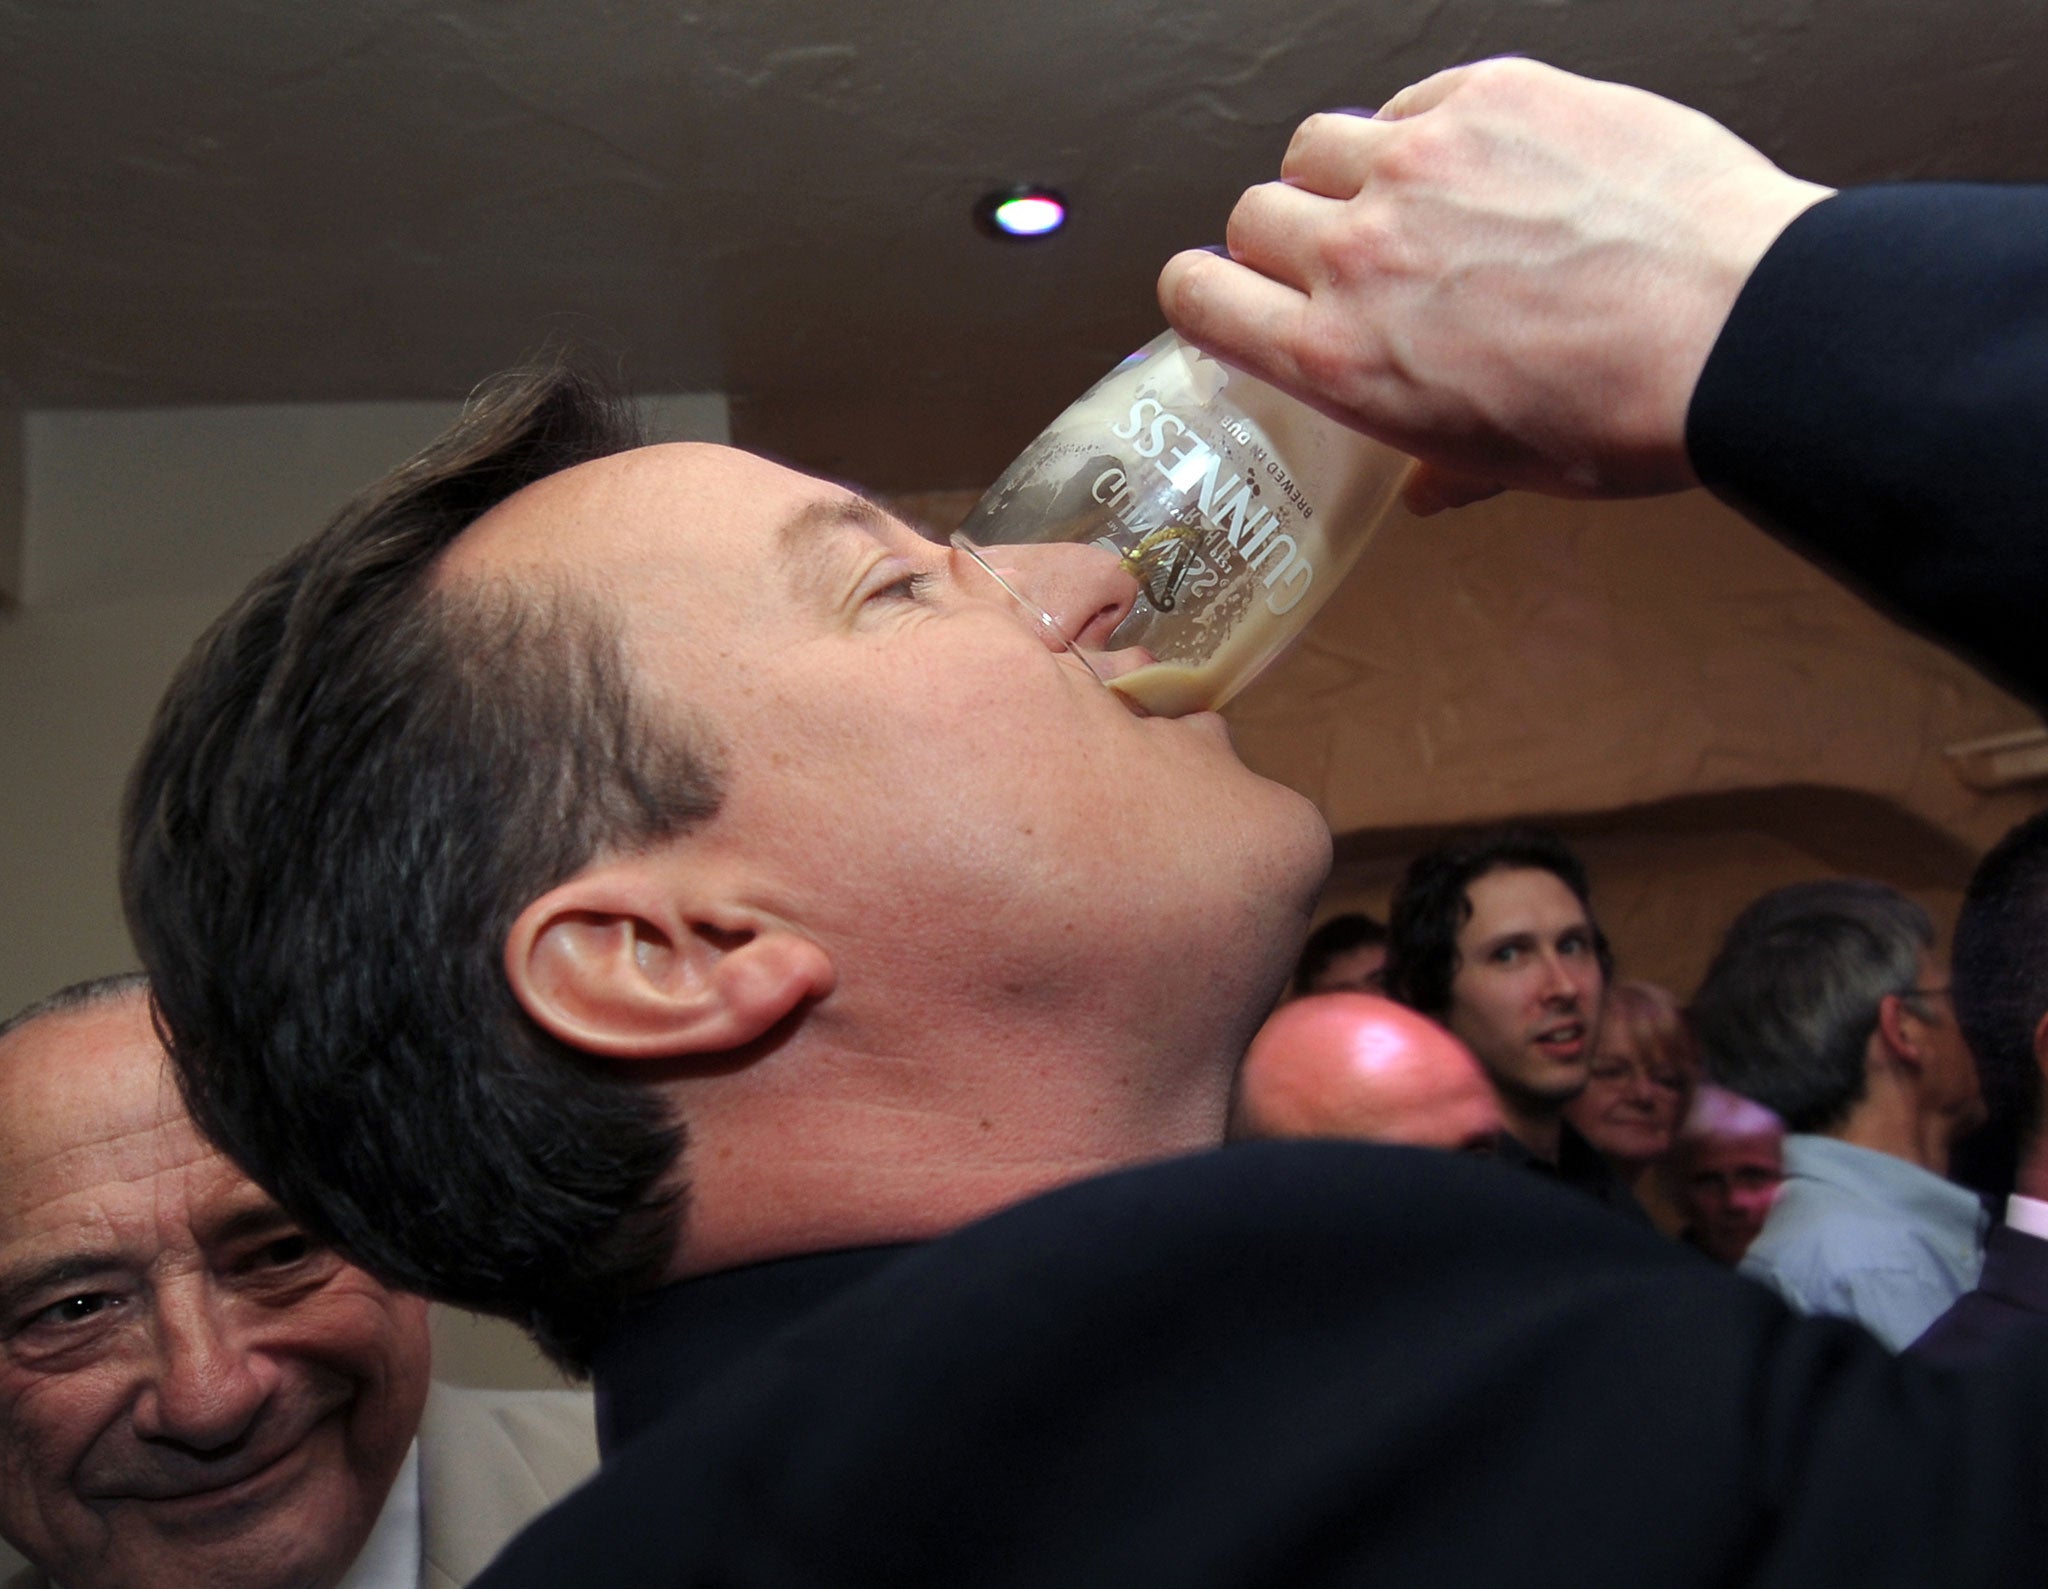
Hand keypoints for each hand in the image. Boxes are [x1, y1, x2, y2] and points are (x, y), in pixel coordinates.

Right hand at [1158, 59, 1832, 510]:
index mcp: (1342, 359)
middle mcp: (1359, 254)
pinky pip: (1413, 99)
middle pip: (1252, 214)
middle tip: (1339, 255)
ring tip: (1405, 197)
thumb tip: (1427, 487)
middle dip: (1283, 237)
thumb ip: (1443, 463)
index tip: (1225, 295)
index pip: (1197, 297)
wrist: (1739, 329)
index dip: (1202, 293)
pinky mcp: (1493, 96)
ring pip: (1316, 141)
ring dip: (1343, 172)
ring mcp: (1421, 162)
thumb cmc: (1629, 411)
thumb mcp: (1512, 465)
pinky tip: (1480, 161)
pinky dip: (1427, 127)